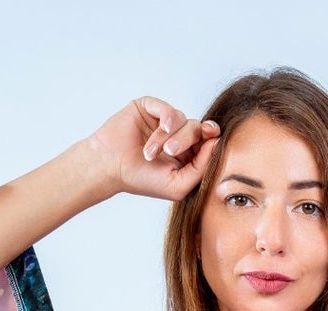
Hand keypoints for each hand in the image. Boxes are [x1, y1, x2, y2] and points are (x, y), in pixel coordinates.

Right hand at [85, 98, 221, 202]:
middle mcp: (176, 135)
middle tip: (170, 153)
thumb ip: (201, 168)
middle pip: (197, 128)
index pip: (207, 142)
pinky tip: (161, 128)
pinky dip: (167, 118)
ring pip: (182, 119)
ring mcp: (163, 120)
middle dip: (186, 140)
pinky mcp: (150, 107)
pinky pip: (167, 107)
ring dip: (167, 136)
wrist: (111, 169)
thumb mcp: (178, 185)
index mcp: (186, 153)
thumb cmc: (142, 180)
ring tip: (151, 152)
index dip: (212, 139)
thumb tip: (216, 142)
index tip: (213, 138)